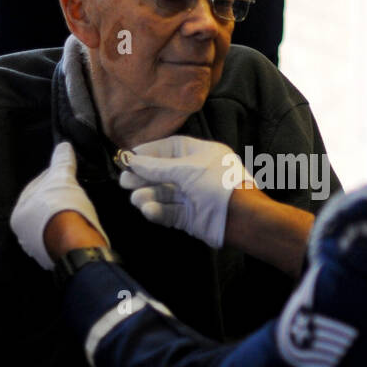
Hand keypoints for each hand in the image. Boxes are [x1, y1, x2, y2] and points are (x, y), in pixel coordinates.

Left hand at [10, 141, 107, 266]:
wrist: (76, 242)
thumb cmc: (62, 207)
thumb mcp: (63, 179)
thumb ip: (61, 162)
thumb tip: (63, 145)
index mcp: (18, 213)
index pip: (35, 189)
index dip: (52, 179)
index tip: (66, 175)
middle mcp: (24, 233)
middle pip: (43, 208)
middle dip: (56, 199)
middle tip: (73, 191)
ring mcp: (39, 248)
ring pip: (51, 225)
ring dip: (63, 216)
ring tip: (78, 207)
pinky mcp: (56, 258)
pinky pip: (61, 238)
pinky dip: (69, 231)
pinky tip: (79, 225)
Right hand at [119, 135, 253, 248]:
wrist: (242, 218)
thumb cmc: (219, 185)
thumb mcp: (186, 169)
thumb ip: (157, 167)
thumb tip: (133, 161)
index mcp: (201, 153)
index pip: (170, 148)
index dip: (149, 152)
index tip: (128, 157)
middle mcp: (196, 173)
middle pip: (162, 172)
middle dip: (143, 176)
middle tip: (124, 181)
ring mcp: (193, 196)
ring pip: (164, 194)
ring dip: (148, 195)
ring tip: (135, 199)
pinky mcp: (190, 217)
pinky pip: (169, 211)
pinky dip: (158, 211)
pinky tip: (148, 210)